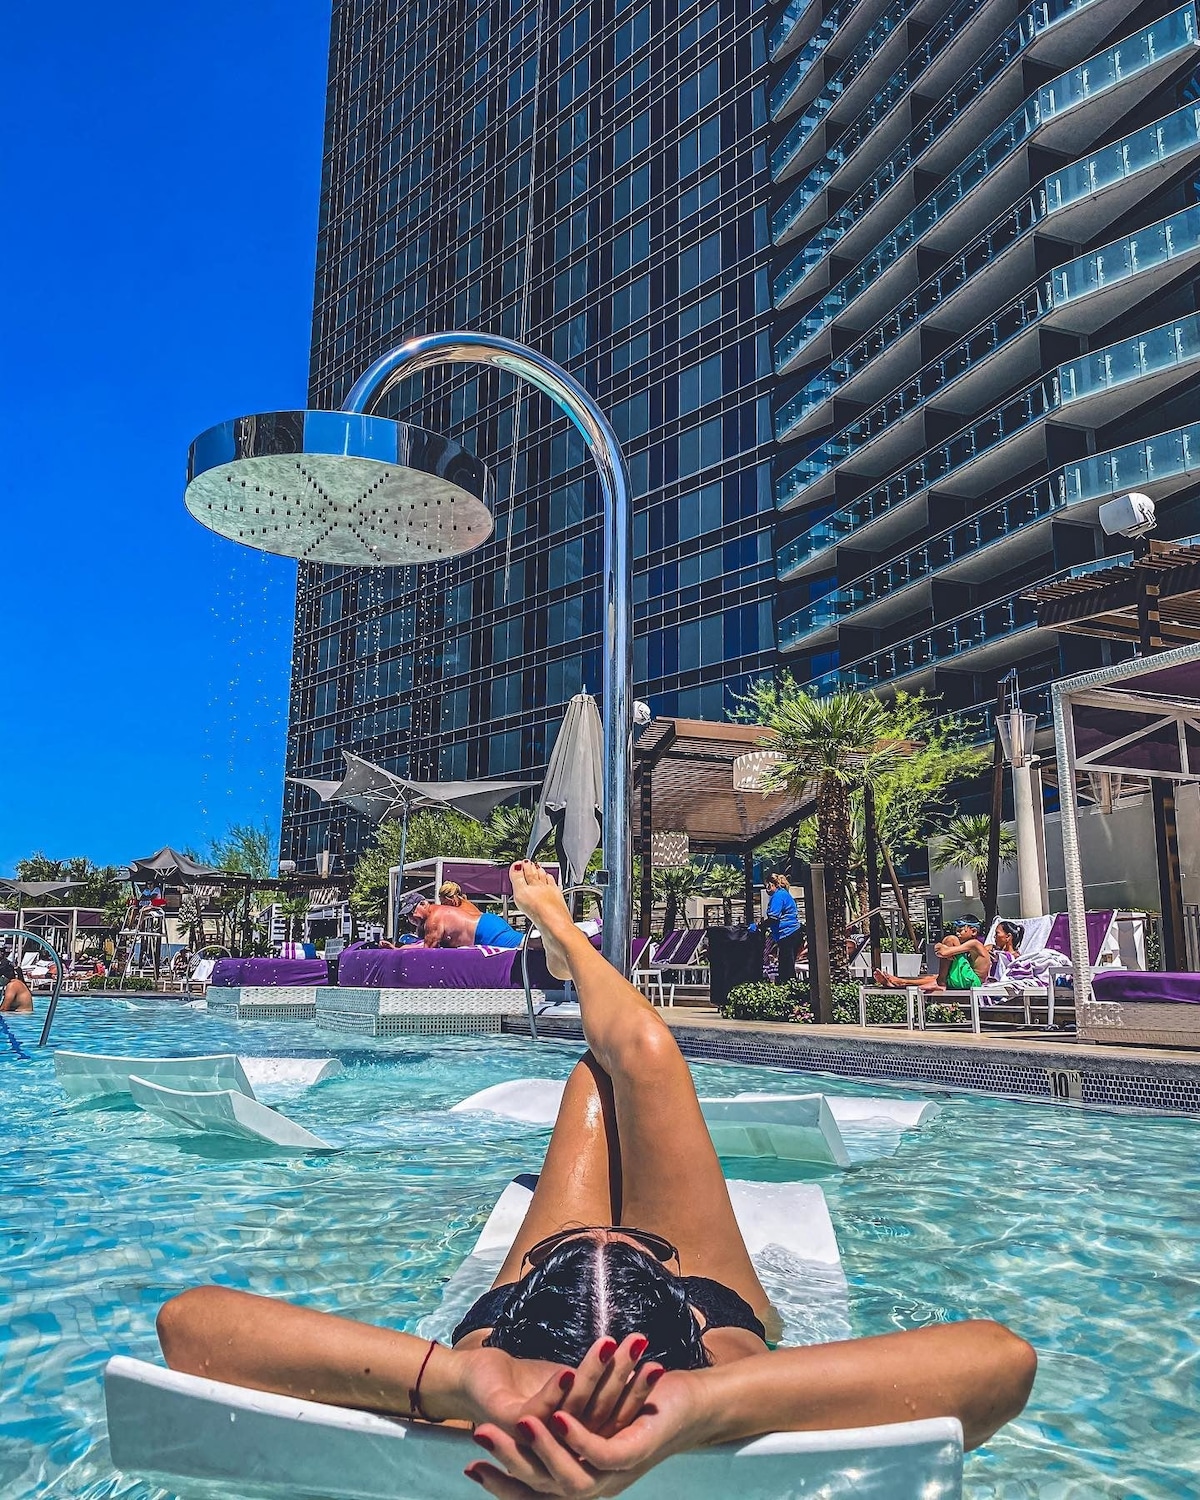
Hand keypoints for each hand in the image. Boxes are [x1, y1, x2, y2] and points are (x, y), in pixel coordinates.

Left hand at [453, 1335, 658, 1435]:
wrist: (471, 1377)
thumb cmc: (519, 1381)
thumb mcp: (564, 1386)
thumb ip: (589, 1386)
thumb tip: (628, 1367)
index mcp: (574, 1436)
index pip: (616, 1418)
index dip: (638, 1395)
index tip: (659, 1368)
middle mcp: (557, 1445)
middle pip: (602, 1419)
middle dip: (628, 1387)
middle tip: (649, 1359)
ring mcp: (532, 1439)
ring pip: (572, 1415)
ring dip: (593, 1380)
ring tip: (611, 1348)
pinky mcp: (509, 1424)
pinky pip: (538, 1413)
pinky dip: (554, 1394)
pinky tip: (567, 1372)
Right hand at [467, 1352, 708, 1497]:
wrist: (693, 1402)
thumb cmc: (641, 1405)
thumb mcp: (594, 1415)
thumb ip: (564, 1419)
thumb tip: (528, 1414)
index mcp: (581, 1478)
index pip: (532, 1491)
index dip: (500, 1483)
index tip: (469, 1465)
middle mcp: (595, 1485)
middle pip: (542, 1486)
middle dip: (508, 1462)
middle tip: (480, 1435)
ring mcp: (615, 1476)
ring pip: (568, 1477)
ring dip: (541, 1450)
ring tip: (519, 1423)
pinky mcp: (634, 1454)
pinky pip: (601, 1455)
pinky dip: (578, 1439)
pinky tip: (560, 1418)